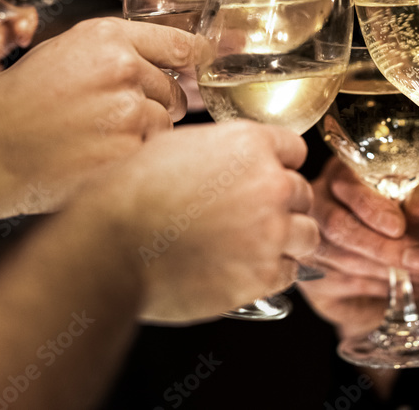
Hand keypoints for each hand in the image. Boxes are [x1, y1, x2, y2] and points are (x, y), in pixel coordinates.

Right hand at [0, 17, 199, 226]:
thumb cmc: (16, 104)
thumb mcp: (61, 54)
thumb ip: (113, 53)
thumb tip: (165, 64)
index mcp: (106, 38)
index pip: (177, 43)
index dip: (194, 57)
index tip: (201, 65)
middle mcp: (122, 69)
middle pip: (172, 89)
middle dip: (155, 105)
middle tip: (115, 120)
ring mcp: (127, 113)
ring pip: (164, 125)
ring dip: (142, 136)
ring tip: (98, 140)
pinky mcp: (126, 154)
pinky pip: (150, 155)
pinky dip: (133, 161)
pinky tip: (98, 159)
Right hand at [95, 121, 318, 322]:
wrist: (111, 244)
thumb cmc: (127, 195)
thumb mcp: (175, 147)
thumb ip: (217, 152)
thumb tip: (223, 164)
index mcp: (248, 144)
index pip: (294, 149)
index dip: (278, 166)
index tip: (267, 179)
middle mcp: (269, 184)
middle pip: (303, 193)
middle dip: (283, 205)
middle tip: (252, 217)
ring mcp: (270, 231)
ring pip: (307, 235)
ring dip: (286, 241)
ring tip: (254, 246)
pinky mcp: (263, 274)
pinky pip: (289, 274)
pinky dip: (271, 274)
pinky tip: (242, 269)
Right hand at [298, 157, 418, 338]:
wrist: (388, 266)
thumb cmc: (399, 227)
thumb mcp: (413, 209)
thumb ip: (415, 203)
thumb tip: (417, 205)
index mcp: (341, 177)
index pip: (346, 185)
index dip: (371, 207)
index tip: (399, 227)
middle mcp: (317, 206)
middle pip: (338, 225)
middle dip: (382, 247)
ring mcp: (308, 243)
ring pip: (342, 259)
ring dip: (389, 271)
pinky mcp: (311, 278)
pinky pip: (344, 285)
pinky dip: (381, 288)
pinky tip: (407, 286)